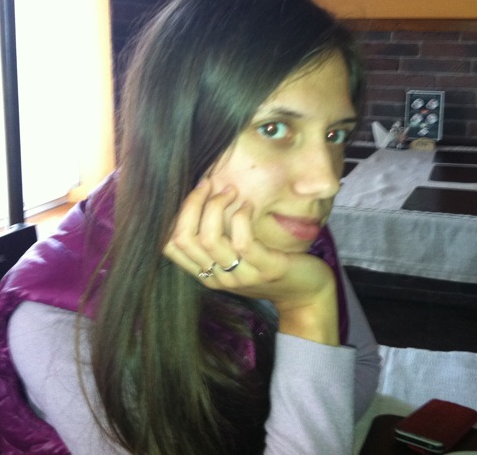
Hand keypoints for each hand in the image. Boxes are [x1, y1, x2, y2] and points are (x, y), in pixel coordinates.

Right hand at [163, 180, 338, 344]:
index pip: (170, 246)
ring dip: (216, 207)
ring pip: (209, 239)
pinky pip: (242, 242)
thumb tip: (201, 197)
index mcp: (206, 273)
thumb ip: (218, 238)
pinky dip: (240, 218)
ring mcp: (240, 277)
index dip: (178, 213)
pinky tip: (247, 206)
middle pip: (184, 239)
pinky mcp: (265, 270)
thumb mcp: (236, 255)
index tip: (198, 191)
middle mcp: (217, 278)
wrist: (306, 293)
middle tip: (209, 183)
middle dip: (192, 204)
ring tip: (230, 190)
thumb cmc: (269, 266)